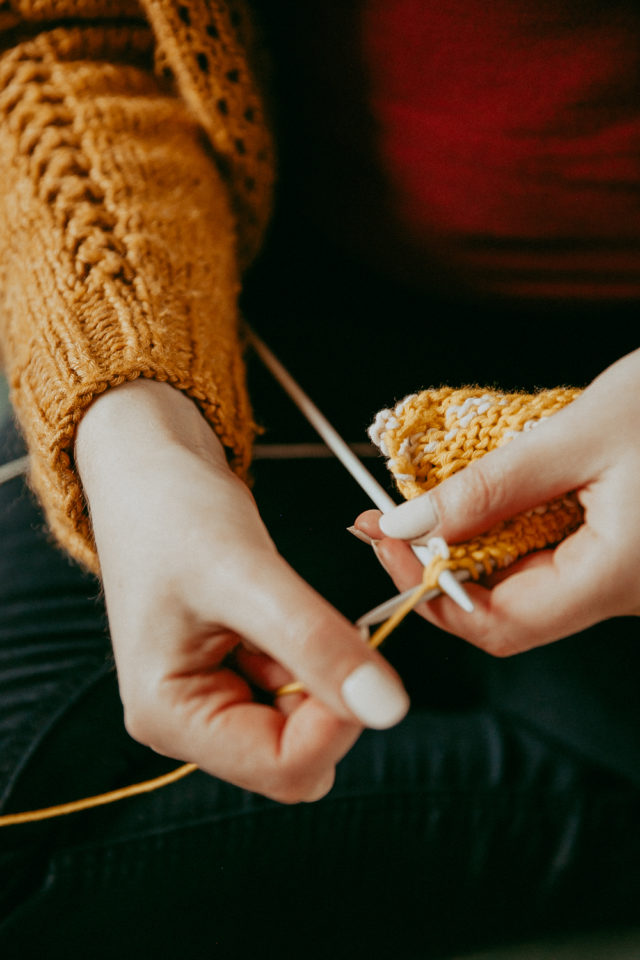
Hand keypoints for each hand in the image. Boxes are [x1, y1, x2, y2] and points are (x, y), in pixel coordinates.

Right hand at [75, 379, 407, 802]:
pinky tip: (291, 606)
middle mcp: (186, 721)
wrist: (148, 464)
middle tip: (324, 621)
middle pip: (297, 755)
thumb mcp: (246, 573)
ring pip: (303, 722)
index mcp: (169, 714)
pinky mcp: (232, 671)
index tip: (362, 653)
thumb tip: (386, 709)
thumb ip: (314, 642)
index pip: (284, 766)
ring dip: (324, 669)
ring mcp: (210, 697)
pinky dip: (314, 652)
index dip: (339, 720)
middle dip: (330, 698)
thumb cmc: (173, 509)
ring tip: (293, 602)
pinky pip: (296, 685)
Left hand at [355, 349, 639, 655]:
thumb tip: (410, 524)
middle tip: (392, 513)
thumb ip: (492, 487)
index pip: (497, 626)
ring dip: (469, 545)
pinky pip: (552, 557)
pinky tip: (487, 492)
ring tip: (431, 497)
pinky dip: (507, 529)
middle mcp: (620, 593)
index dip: (428, 591)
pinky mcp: (624, 553)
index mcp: (615, 579)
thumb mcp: (582, 434)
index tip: (383, 537)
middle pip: (505, 610)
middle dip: (438, 566)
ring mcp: (623, 576)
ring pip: (525, 583)